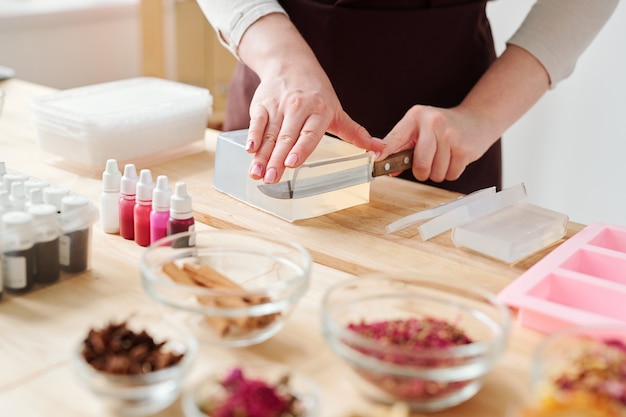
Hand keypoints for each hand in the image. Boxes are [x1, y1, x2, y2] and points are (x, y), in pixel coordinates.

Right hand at [237, 13, 384, 183]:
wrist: (290, 63)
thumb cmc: (316, 92)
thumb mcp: (337, 111)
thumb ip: (355, 133)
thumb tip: (379, 148)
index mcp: (318, 112)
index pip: (309, 134)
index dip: (300, 148)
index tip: (293, 163)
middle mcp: (297, 108)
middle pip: (285, 138)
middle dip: (276, 160)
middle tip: (271, 178)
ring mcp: (278, 106)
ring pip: (269, 135)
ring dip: (261, 156)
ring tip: (256, 174)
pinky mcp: (261, 104)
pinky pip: (256, 122)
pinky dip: (252, 136)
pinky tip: (249, 150)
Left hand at [379, 105, 496, 181]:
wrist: (477, 119)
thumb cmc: (443, 127)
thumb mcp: (420, 129)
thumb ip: (401, 146)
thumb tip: (384, 166)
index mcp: (416, 116)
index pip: (395, 137)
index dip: (385, 152)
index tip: (376, 161)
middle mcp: (433, 122)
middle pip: (420, 164)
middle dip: (422, 172)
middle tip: (427, 165)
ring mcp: (451, 135)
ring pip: (436, 173)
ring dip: (438, 173)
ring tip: (443, 158)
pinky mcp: (465, 148)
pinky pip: (451, 174)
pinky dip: (451, 172)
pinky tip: (454, 159)